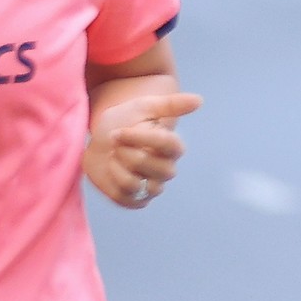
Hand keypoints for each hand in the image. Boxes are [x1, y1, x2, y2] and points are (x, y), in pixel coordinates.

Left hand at [84, 91, 201, 206]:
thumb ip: (172, 104)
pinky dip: (111, 182)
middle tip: (116, 144)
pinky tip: (112, 171)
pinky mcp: (136, 200)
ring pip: (132, 182)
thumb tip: (200, 100)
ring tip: (114, 157)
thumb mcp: (144, 107)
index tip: (117, 132)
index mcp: (173, 147)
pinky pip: (124, 196)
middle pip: (144, 163)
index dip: (138, 137)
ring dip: (115, 166)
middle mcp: (167, 169)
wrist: (100, 141)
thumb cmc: (124, 122)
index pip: (165, 143)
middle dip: (122, 151)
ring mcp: (153, 187)